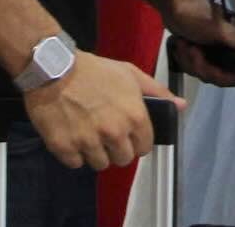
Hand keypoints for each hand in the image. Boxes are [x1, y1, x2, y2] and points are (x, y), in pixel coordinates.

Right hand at [23, 51, 173, 169]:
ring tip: (88, 134)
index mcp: (134, 116)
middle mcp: (114, 133)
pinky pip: (76, 164)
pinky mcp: (65, 148)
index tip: (128, 135)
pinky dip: (74, 154)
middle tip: (106, 134)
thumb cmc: (94, 70)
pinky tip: (73, 136)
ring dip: (96, 153)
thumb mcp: (130, 74)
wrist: (53, 69)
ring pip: (100, 164)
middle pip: (123, 159)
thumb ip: (157, 92)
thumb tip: (180, 105)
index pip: (144, 147)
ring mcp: (88, 142)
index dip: (137, 141)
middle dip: (117, 149)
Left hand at [160, 0, 234, 86]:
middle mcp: (226, 49)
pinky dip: (184, 58)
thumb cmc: (196, 13)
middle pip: (218, 74)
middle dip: (201, 65)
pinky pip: (193, 67)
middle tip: (192, 49)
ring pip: (203, 72)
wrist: (173, 5)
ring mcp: (212, 52)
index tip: (221, 79)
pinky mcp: (200, 53)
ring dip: (189, 59)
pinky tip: (180, 45)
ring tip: (184, 43)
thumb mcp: (216, 27)